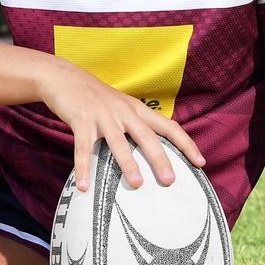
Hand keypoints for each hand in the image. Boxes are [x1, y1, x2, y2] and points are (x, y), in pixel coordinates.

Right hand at [38, 60, 204, 191]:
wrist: (64, 77)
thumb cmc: (94, 96)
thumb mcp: (120, 104)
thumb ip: (135, 123)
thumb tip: (153, 151)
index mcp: (136, 108)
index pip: (168, 126)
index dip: (185, 144)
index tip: (200, 162)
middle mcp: (123, 111)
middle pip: (146, 136)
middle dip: (160, 159)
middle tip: (170, 181)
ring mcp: (102, 115)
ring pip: (118, 142)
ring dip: (128, 164)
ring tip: (137, 184)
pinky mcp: (80, 119)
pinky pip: (83, 148)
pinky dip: (84, 168)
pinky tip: (85, 186)